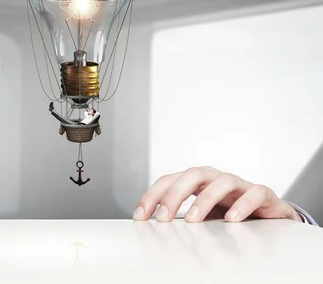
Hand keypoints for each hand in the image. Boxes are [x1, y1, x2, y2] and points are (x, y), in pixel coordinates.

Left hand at [133, 166, 301, 222]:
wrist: (267, 215)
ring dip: (205, 199)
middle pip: (193, 174)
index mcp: (197, 181)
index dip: (152, 196)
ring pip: (223, 181)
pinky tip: (232, 219)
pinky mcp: (263, 194)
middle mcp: (216, 178)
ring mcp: (240, 184)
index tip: (140, 216)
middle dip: (175, 194)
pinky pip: (255, 193)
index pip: (170, 180)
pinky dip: (244, 204)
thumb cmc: (228, 212)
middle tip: (163, 217)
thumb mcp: (200, 216)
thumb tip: (155, 233)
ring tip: (193, 220)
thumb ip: (181, 219)